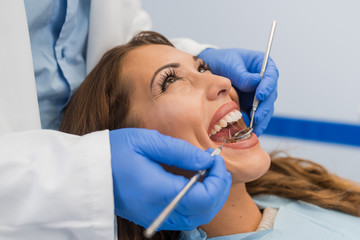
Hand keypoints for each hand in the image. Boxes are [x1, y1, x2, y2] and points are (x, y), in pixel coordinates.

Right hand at [109, 128, 231, 229]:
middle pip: (204, 211)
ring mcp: (154, 217)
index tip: (215, 159)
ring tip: (210, 175)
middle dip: (219, 189)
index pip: (204, 197)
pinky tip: (195, 187)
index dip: (218, 179)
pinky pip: (183, 219)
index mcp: (158, 191)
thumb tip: (207, 160)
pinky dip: (197, 205)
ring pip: (196, 218)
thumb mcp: (148, 141)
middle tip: (217, 166)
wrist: (88, 171)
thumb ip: (181, 152)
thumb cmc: (114, 151)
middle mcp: (159, 210)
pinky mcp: (150, 217)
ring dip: (211, 198)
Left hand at [198, 48, 278, 135]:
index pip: (271, 75)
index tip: (260, 95)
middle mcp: (263, 80)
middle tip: (257, 116)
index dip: (268, 86)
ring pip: (265, 107)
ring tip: (255, 128)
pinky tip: (251, 131)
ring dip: (261, 119)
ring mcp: (258, 93)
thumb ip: (242, 75)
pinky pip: (256, 115)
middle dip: (264, 107)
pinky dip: (255, 123)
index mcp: (261, 65)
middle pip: (270, 94)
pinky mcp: (251, 104)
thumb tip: (256, 83)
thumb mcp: (230, 64)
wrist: (207, 71)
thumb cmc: (221, 62)